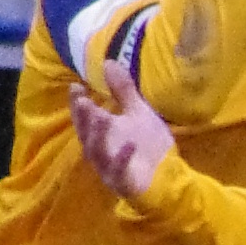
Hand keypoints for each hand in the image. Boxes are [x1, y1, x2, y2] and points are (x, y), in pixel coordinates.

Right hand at [67, 52, 178, 201]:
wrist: (169, 178)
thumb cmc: (149, 146)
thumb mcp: (137, 113)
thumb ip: (122, 90)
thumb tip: (108, 61)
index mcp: (102, 134)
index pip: (84, 117)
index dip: (77, 103)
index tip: (76, 86)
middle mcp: (101, 151)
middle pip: (86, 134)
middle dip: (83, 118)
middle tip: (82, 100)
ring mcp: (110, 169)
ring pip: (98, 153)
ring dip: (98, 135)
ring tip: (101, 117)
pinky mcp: (124, 183)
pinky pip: (120, 172)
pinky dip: (122, 159)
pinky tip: (129, 145)